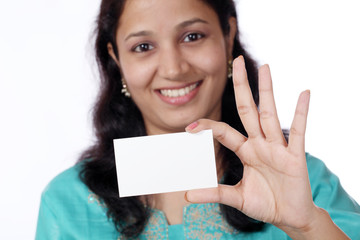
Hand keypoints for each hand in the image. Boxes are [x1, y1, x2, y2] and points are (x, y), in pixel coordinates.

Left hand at [185, 56, 315, 230]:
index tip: (189, 126)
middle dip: (242, 86)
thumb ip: (213, 193)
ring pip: (269, 114)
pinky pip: (298, 130)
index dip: (208, 127)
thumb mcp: (236, 198)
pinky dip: (301, 112)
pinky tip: (303, 93)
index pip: (224, 132)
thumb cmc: (265, 204)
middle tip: (237, 61)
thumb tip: (186, 195)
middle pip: (248, 109)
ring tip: (265, 67)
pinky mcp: (294, 156)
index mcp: (246, 151)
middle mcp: (260, 144)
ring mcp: (277, 147)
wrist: (290, 216)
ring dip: (267, 91)